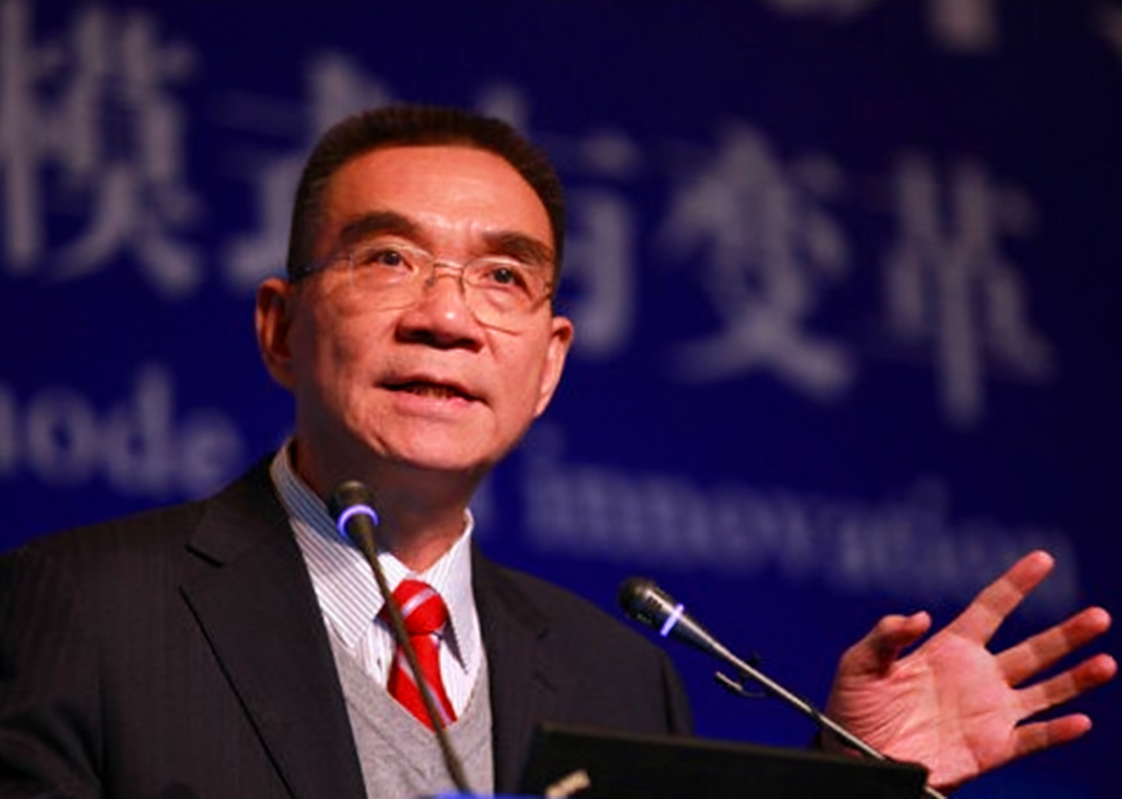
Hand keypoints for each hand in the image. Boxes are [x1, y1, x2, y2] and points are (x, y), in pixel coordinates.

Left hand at [824, 550, 1115, 791]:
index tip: (1043, 559)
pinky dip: (1057, 731)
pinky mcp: (992, 748)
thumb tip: (921, 616)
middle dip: (1067, 633)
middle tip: (1100, 616)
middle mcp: (977, 676)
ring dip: (1076, 678)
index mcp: (948, 649)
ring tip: (1107, 662)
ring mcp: (989, 712)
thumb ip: (887, 635)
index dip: (1016, 583)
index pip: (991, 608)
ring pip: (1045, 690)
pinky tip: (1080, 720)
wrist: (851, 757)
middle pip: (1032, 649)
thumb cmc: (852, 707)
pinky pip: (1032, 738)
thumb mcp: (859, 663)